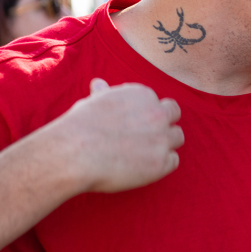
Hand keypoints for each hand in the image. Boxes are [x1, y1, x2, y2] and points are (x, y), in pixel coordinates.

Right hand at [48, 79, 183, 192]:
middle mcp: (157, 113)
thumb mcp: (92, 103)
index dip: (148, 114)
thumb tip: (99, 84)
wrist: (73, 154)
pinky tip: (143, 167)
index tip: (136, 124)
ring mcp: (161, 138)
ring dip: (165, 144)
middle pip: (174, 115)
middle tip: (146, 138)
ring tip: (143, 153)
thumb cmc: (78, 127)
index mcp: (142, 95)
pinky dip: (161, 164)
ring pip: (178, 137)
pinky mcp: (161, 162)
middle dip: (164, 124)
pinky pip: (173, 161)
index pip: (158, 102)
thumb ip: (104, 94)